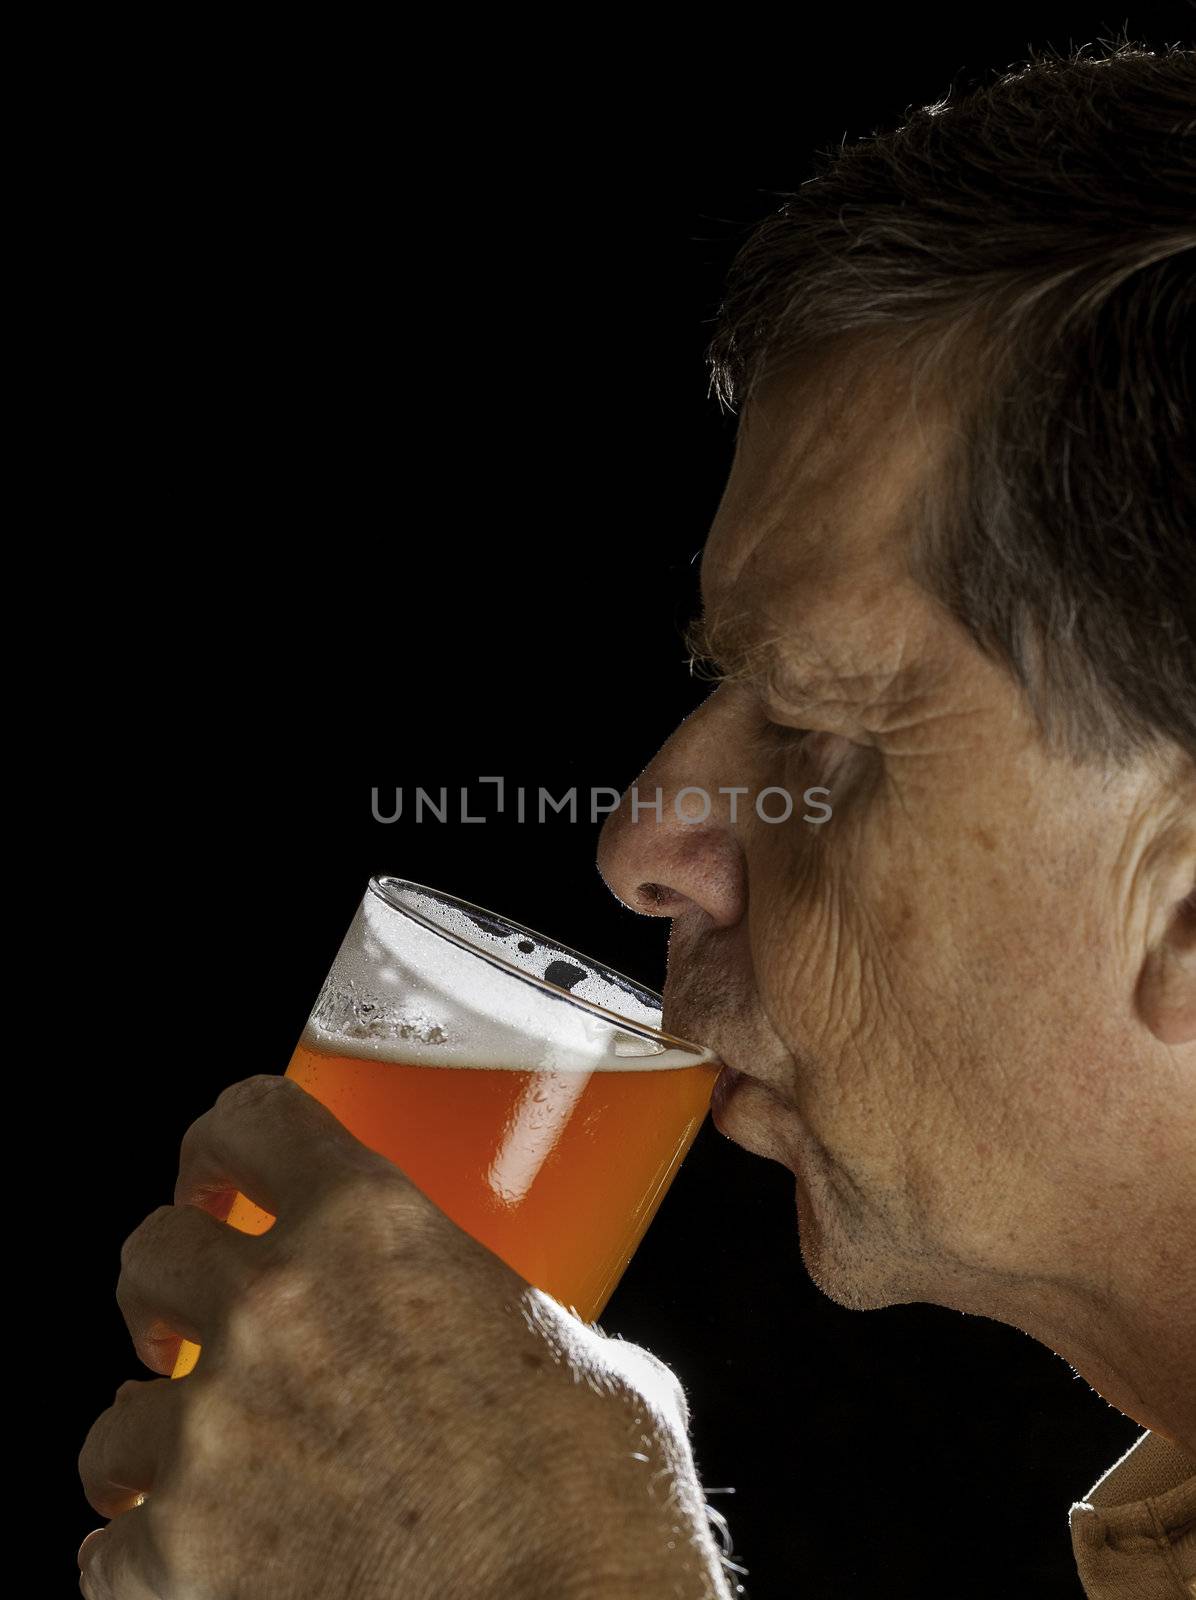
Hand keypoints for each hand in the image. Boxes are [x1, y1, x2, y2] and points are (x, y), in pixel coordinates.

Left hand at [78, 1074, 731, 1598]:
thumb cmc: (598, 1497)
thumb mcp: (576, 1353)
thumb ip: (510, 1324)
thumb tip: (516, 1347)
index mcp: (373, 1228)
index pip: (252, 1117)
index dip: (220, 1142)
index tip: (220, 1181)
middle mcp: (275, 1308)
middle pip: (153, 1250)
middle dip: (170, 1287)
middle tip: (199, 1326)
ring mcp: (213, 1436)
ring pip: (115, 1414)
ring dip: (158, 1436)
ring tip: (209, 1472)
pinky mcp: (176, 1560)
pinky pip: (109, 1550)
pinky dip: (150, 1559)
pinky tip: (210, 1566)